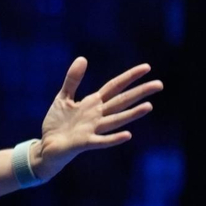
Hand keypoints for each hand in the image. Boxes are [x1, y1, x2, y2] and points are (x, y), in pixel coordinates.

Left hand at [34, 58, 160, 181]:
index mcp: (93, 103)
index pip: (115, 87)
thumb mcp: (63, 96)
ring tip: (149, 106)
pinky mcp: (85, 143)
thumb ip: (73, 79)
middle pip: (122, 101)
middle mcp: (97, 116)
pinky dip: (114, 138)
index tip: (147, 67)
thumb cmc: (57, 123)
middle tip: (159, 85)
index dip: (130, 77)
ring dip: (132, 114)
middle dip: (140, 92)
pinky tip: (127, 135)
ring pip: (116, 120)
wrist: (46, 147)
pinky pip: (102, 141)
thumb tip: (83, 58)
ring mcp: (93, 129)